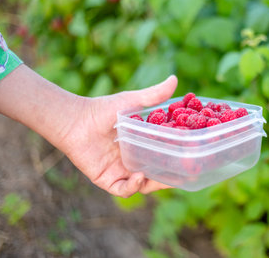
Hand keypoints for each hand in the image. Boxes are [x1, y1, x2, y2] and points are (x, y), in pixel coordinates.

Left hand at [59, 76, 177, 196]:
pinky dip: (134, 186)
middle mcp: (135, 160)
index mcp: (143, 145)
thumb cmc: (103, 109)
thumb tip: (174, 79)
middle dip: (172, 176)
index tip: (193, 156)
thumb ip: (155, 94)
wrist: (76, 121)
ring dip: (156, 184)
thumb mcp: (133, 101)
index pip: (166, 155)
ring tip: (166, 177)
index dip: (179, 158)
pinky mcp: (108, 180)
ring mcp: (122, 171)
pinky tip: (140, 175)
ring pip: (145, 185)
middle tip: (187, 174)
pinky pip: (124, 190)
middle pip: (159, 173)